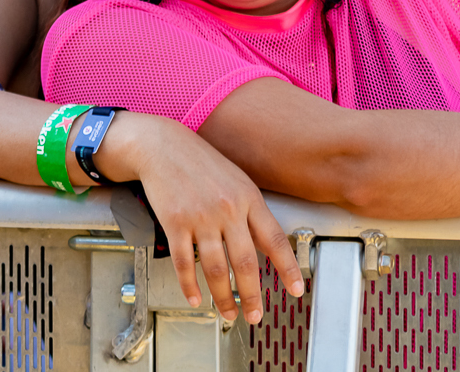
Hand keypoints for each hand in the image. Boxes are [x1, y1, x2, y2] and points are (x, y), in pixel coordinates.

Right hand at [117, 113, 303, 325]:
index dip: (288, 268)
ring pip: (216, 269)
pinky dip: (190, 286)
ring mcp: (201, 217)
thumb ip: (251, 211)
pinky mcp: (175, 223)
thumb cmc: (201, 163)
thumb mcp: (237, 180)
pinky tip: (195, 297)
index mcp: (248, 197)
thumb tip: (266, 244)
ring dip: (223, 297)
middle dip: (253, 295)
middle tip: (255, 314)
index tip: (296, 289)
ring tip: (228, 312)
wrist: (163, 145)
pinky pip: (184, 263)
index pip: (275, 239)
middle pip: (246, 262)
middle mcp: (228, 209)